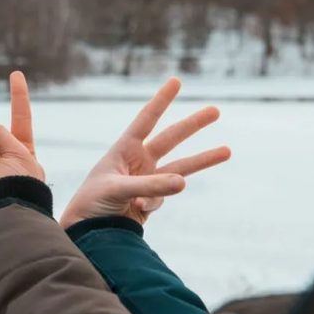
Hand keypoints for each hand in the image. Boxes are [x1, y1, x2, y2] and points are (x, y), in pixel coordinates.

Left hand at [59, 78, 230, 228]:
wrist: (85, 232)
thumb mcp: (117, 190)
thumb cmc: (91, 203)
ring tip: (227, 150)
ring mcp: (146, 181)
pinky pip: (162, 199)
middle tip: (215, 111)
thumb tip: (183, 183)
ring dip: (202, 160)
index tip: (176, 80)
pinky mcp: (151, 200)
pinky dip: (154, 203)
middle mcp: (137, 162)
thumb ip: (150, 186)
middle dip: (193, 125)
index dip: (161, 100)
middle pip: (170, 138)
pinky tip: (137, 209)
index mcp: (123, 150)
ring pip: (179, 168)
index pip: (146, 120)